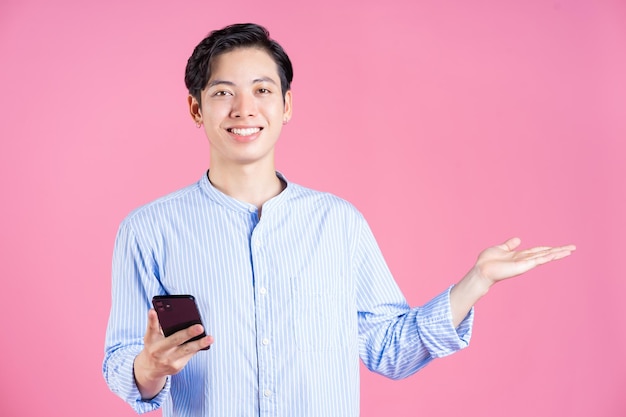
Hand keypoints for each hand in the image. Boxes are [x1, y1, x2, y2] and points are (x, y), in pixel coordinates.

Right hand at [133, 309, 212, 398]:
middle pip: (174, 340)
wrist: (151, 369)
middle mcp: (160, 352)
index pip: (152, 328)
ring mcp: (169, 361)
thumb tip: (154, 310)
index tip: (153, 311)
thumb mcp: (150, 336)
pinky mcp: (177, 367)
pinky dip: (198, 347)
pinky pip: (190, 355)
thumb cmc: (153, 347)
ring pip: (186, 350)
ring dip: (199, 344)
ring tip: (210, 338)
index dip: (152, 319)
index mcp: (152, 341)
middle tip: (200, 327)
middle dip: (188, 333)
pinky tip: (206, 342)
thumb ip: (153, 323)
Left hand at [450, 237, 574, 326]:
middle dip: (559, 250)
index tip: (560, 247)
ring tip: (570, 250)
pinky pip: (538, 259)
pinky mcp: (523, 266)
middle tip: (573, 248)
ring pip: (545, 256)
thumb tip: (518, 239)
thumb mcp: (500, 248)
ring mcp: (525, 263)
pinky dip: (548, 256)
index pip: (538, 250)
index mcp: (520, 255)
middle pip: (545, 253)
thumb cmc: (487, 261)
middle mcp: (525, 260)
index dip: (549, 248)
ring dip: (558, 253)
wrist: (481, 270)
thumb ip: (509, 245)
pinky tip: (557, 253)